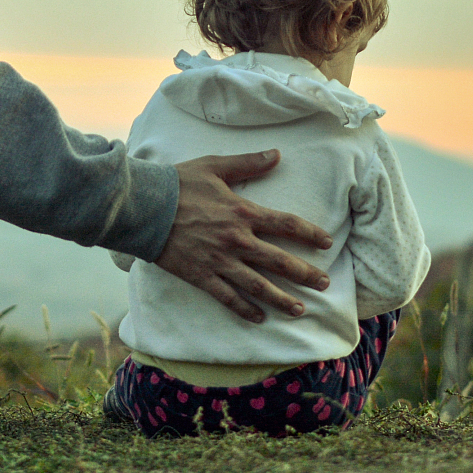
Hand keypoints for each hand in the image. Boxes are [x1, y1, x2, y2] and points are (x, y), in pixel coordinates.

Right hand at [154, 149, 332, 322]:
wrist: (145, 207)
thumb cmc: (179, 184)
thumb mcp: (215, 166)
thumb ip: (248, 163)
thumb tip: (276, 154)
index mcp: (243, 213)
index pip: (287, 224)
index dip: (310, 234)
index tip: (327, 242)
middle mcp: (237, 240)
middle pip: (280, 261)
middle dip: (306, 274)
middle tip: (325, 283)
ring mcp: (220, 261)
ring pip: (259, 286)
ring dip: (282, 299)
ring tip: (300, 309)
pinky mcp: (201, 276)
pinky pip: (228, 297)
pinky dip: (245, 309)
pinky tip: (259, 317)